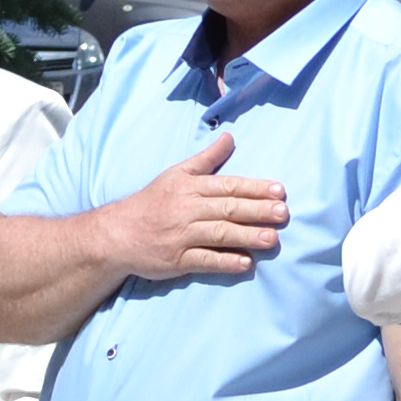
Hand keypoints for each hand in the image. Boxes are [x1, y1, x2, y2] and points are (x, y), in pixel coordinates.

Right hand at [97, 130, 289, 283]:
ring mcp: (182, 236)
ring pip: (219, 234)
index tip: (279, 191)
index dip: (254, 188)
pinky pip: (204, 261)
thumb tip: (230, 137)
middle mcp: (187, 210)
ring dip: (247, 236)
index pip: (227, 186)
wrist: (117, 233)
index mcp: (190, 187)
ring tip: (272, 239)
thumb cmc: (153, 202)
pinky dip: (225, 262)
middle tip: (283, 213)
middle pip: (227, 209)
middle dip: (257, 211)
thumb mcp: (176, 174)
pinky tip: (246, 263)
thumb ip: (206, 159)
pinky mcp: (177, 260)